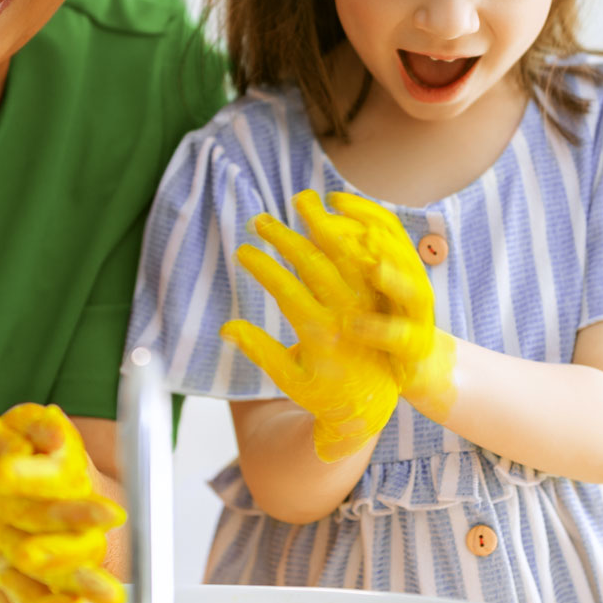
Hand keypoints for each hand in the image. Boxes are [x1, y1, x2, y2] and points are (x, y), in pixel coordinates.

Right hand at [220, 191, 455, 461]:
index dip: (262, 268)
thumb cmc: (324, 393)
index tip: (242, 250)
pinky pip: (366, 256)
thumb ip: (259, 350)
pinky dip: (352, 233)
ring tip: (301, 199)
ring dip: (321, 223)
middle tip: (259, 219)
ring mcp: (366, 303)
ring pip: (344, 252)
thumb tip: (225, 329)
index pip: (286, 290)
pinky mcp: (378, 296)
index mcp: (320, 336)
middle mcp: (346, 315)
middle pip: (313, 264)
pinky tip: (334, 214)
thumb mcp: (288, 379)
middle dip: (284, 238)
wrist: (372, 403)